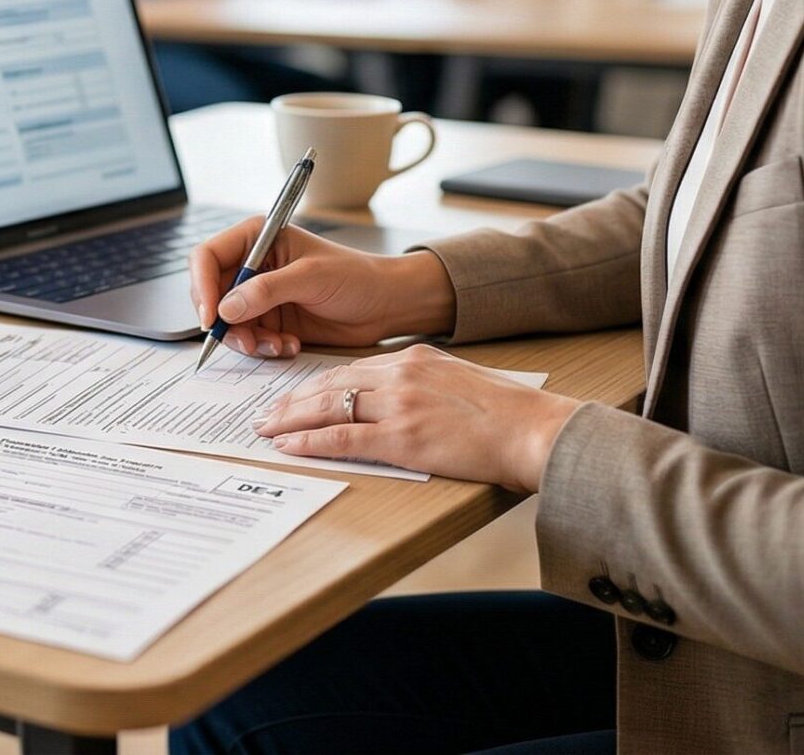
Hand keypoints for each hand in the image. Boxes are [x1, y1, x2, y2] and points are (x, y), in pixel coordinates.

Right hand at [189, 220, 457, 357]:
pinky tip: (288, 345)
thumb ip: (266, 291)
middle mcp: (252, 266)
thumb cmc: (356, 277)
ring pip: (228, 322)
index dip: (203, 286)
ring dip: (247, 339)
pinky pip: (249, 338)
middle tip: (245, 341)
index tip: (212, 317)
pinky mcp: (271, 320)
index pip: (207, 257)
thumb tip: (226, 309)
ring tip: (276, 344)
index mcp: (257, 239)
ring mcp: (259, 295)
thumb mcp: (311, 277)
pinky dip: (264, 347)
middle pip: (211, 294)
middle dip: (225, 322)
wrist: (387, 305)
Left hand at [254, 344, 582, 490]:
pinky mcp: (402, 437)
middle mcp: (401, 374)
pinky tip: (289, 446)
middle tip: (267, 413)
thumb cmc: (508, 414)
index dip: (316, 385)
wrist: (537, 431)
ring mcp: (399, 405)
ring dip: (291, 420)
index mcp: (414, 359)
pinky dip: (310, 442)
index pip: (350, 369)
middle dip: (293, 401)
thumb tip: (397, 399)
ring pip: (328, 408)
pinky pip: (342, 438)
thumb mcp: (459, 381)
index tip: (296, 396)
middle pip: (330, 384)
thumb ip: (424, 383)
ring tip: (267, 429)